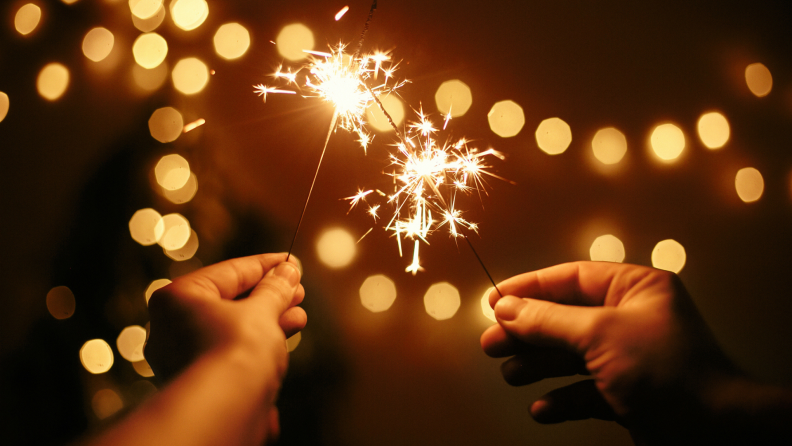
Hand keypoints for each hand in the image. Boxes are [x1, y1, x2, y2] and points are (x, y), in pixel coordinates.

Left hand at [145, 253, 304, 442]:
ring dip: (268, 321)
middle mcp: (172, 327)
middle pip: (230, 302)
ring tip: (298, 316)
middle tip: (298, 291)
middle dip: (269, 297)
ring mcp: (183, 358)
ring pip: (233, 330)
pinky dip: (258, 346)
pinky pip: (232, 354)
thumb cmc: (236, 350)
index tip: (291, 262)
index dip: (266, 265)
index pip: (229, 271)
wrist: (224, 412)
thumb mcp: (262, 311)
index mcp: (178, 298)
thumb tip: (288, 270)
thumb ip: (275, 288)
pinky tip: (285, 341)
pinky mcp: (201, 383)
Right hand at [480, 262, 752, 443]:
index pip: (572, 278)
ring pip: (570, 356)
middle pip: (564, 319)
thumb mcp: (599, 334)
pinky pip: (585, 391)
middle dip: (527, 333)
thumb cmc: (667, 371)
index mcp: (635, 289)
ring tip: (511, 375)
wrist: (715, 433)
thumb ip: (548, 320)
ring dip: (538, 367)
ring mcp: (629, 359)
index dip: (529, 288)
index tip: (493, 301)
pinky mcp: (628, 395)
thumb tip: (505, 307)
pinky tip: (543, 409)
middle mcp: (631, 319)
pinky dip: (562, 399)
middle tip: (491, 344)